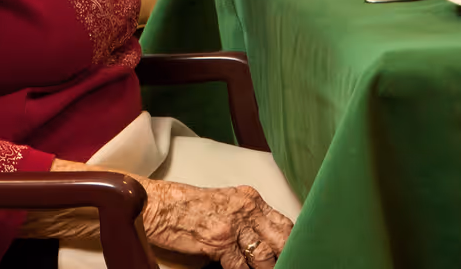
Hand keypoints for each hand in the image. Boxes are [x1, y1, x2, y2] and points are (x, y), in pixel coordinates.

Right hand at [141, 178, 290, 268]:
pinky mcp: (218, 242)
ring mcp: (233, 226)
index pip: (283, 222)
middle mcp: (246, 209)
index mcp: (250, 198)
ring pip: (263, 256)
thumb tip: (264, 238)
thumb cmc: (188, 205)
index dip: (294, 242)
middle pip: (281, 238)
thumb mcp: (225, 202)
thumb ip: (247, 216)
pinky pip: (240, 267)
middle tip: (292, 264)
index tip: (300, 252)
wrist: (160, 205)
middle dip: (288, 256)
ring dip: (268, 268)